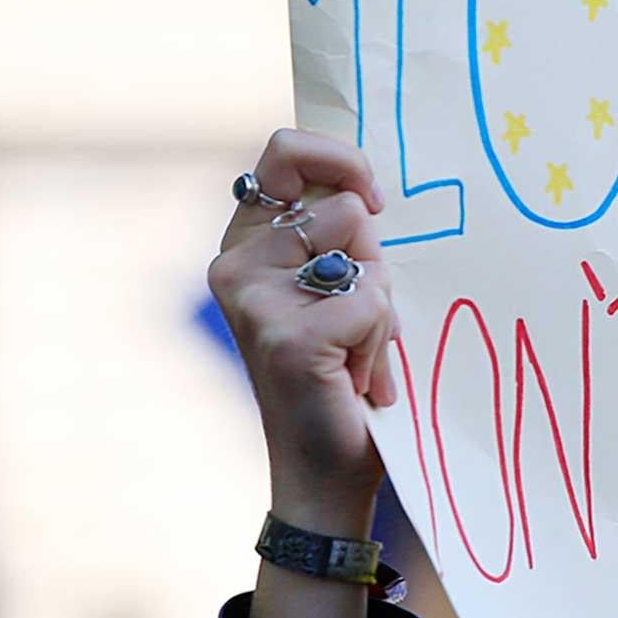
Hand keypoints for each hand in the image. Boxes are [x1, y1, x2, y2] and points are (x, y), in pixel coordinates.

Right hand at [208, 129, 393, 535]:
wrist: (327, 467)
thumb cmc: (343, 368)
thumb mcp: (340, 284)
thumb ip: (339, 235)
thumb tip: (368, 188)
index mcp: (247, 241)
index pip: (284, 151)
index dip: (341, 161)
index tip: (373, 201)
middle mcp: (236, 264)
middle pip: (344, 205)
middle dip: (373, 256)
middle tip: (356, 312)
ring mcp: (255, 300)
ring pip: (364, 253)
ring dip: (380, 302)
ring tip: (353, 347)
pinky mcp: (288, 337)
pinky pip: (373, 303)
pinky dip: (381, 342)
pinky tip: (353, 376)